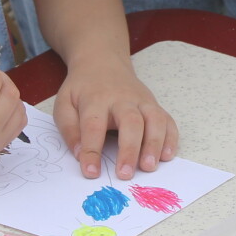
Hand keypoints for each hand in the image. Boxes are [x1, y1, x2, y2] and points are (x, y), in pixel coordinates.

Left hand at [53, 55, 177, 180]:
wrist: (102, 61)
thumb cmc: (83, 88)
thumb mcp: (64, 103)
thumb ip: (69, 128)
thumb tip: (79, 155)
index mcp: (95, 99)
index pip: (94, 126)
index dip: (92, 150)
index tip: (91, 172)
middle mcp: (122, 99)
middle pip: (131, 122)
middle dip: (129, 149)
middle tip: (125, 174)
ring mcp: (142, 101)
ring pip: (154, 120)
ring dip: (154, 144)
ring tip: (149, 167)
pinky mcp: (154, 104)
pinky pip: (167, 120)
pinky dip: (171, 138)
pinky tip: (167, 155)